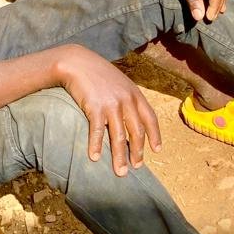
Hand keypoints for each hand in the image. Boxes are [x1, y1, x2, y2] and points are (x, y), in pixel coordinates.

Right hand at [57, 46, 161, 175]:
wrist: (77, 61)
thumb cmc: (97, 72)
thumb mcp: (119, 81)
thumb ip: (127, 97)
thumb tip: (132, 116)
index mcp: (134, 93)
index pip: (150, 118)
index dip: (155, 135)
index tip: (156, 150)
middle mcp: (126, 100)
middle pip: (136, 132)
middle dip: (137, 152)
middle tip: (136, 167)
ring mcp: (111, 104)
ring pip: (119, 136)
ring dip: (119, 156)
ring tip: (120, 172)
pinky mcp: (95, 107)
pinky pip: (98, 131)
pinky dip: (96, 146)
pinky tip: (95, 157)